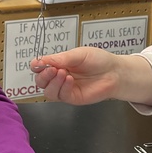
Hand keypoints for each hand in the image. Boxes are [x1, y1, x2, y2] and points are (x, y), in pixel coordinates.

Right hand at [30, 47, 151, 105]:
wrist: (114, 72)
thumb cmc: (98, 60)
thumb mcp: (78, 54)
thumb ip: (60, 58)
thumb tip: (41, 60)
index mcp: (59, 64)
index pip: (41, 67)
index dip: (37, 66)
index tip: (38, 63)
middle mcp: (59, 77)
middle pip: (41, 81)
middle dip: (43, 75)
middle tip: (51, 69)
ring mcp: (65, 88)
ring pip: (48, 91)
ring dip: (52, 82)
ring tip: (62, 73)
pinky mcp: (72, 98)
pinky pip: (61, 96)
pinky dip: (62, 87)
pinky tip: (69, 80)